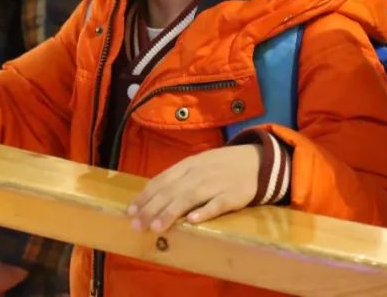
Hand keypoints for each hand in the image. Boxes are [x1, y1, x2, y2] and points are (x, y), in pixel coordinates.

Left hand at [127, 145, 260, 232]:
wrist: (256, 160)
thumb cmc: (221, 166)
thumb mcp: (197, 165)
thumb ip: (178, 178)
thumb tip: (152, 196)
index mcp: (188, 165)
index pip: (161, 180)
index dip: (145, 197)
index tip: (130, 212)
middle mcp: (198, 173)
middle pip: (171, 191)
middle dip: (152, 209)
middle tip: (137, 226)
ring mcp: (216, 183)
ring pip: (190, 197)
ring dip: (171, 212)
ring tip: (156, 227)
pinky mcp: (233, 194)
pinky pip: (218, 203)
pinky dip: (205, 211)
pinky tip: (193, 221)